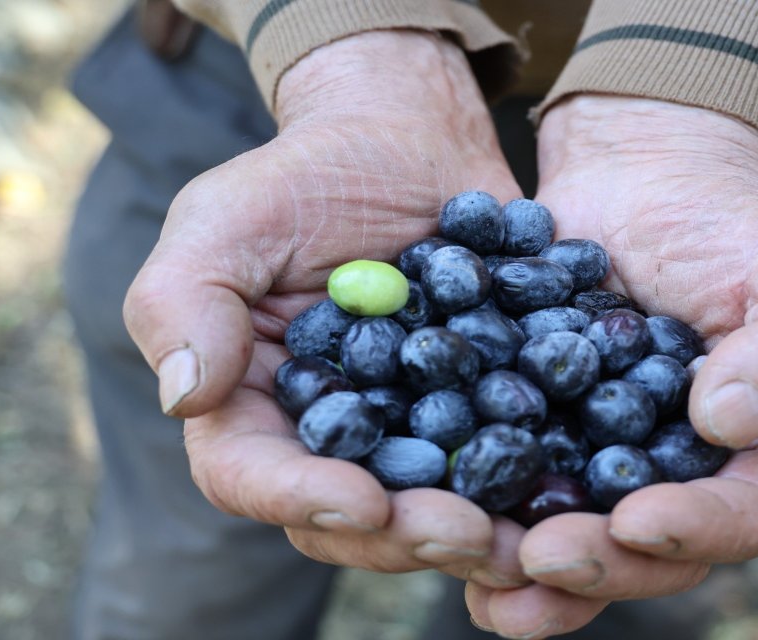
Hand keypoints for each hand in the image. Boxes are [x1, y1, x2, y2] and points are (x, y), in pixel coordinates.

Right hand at [122, 31, 528, 585]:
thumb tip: (184, 397)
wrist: (407, 138)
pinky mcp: (478, 415)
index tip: (365, 501)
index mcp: (247, 404)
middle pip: (350, 518)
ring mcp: (407, 433)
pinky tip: (572, 493)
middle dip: (406, 535)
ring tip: (526, 541)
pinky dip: (533, 484)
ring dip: (478, 534)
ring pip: (431, 509)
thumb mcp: (227, 217)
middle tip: (467, 533)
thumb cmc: (304, 173)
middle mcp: (327, 438)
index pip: (250, 474)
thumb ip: (185, 300)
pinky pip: (502, 463)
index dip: (302, 499)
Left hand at [464, 96, 757, 637]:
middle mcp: (681, 481)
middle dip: (596, 564)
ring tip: (484, 584)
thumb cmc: (736, 222)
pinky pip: (504, 484)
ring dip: (524, 571)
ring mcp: (601, 466)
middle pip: (647, 551)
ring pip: (569, 536)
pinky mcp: (533, 437)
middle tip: (544, 558)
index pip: (747, 516)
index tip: (639, 521)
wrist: (641, 177)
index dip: (697, 531)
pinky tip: (427, 521)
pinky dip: (471, 509)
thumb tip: (725, 422)